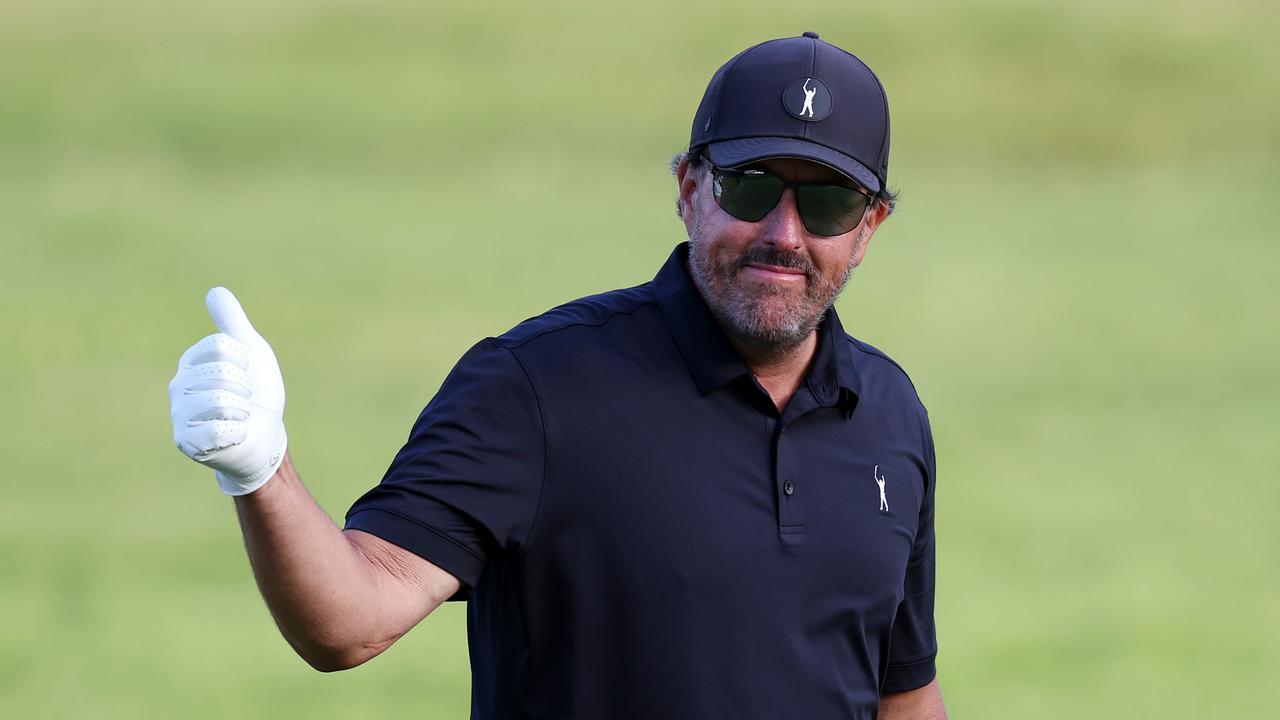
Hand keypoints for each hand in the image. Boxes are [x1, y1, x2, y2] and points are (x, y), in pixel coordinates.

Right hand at [169, 287, 287, 495]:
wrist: (265, 437)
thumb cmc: (258, 393)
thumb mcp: (252, 352)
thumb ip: (233, 323)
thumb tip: (215, 291)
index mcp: (192, 360)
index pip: (222, 346)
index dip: (245, 361)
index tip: (246, 373)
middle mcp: (178, 385)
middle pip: (223, 373)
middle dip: (246, 389)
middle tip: (244, 401)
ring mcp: (179, 414)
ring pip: (221, 401)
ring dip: (243, 412)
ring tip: (238, 418)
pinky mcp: (185, 442)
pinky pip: (219, 430)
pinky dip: (237, 433)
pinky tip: (233, 436)